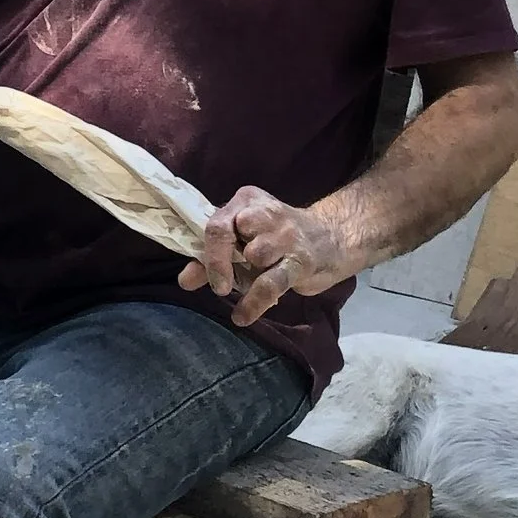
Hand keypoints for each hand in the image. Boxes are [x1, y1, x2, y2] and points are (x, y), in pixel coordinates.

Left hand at [182, 183, 357, 325]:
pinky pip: (271, 284)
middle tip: (222, 285)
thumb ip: (211, 258)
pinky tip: (242, 316)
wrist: (332, 238)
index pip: (217, 223)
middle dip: (220, 263)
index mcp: (246, 201)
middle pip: (227, 235)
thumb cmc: (277, 240)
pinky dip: (254, 303)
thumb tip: (185, 280)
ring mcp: (286, 235)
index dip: (206, 253)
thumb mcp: (243, 242)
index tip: (199, 279)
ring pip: (254, 255)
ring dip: (248, 277)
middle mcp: (265, 212)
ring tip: (253, 283)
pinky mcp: (301, 260)